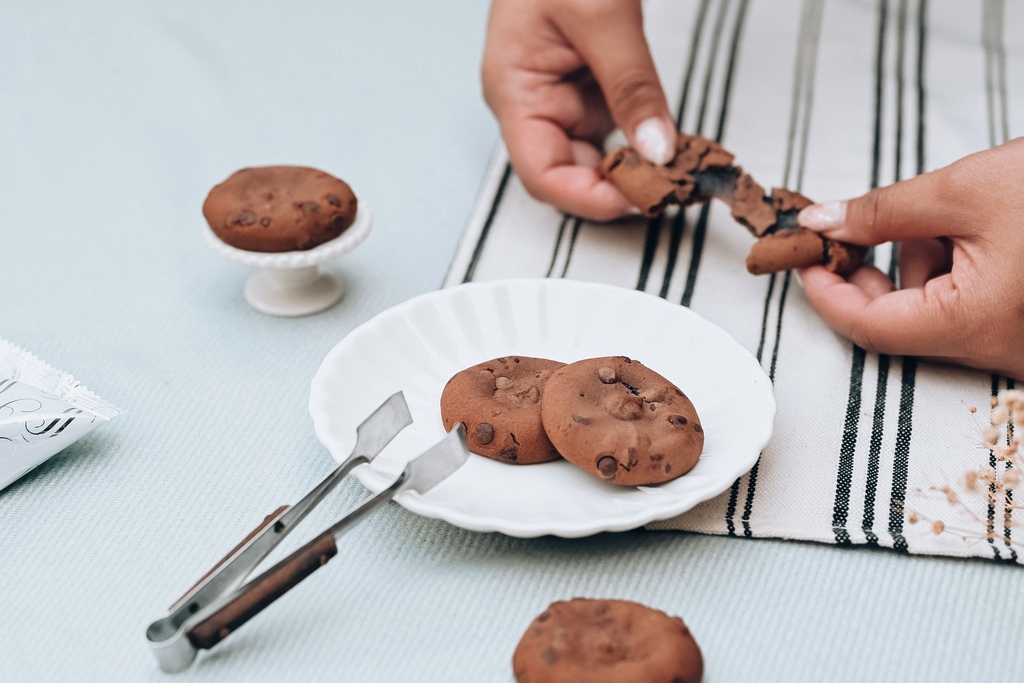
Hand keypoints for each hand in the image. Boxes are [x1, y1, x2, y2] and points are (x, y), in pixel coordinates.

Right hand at [481, 0, 674, 220]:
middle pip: (569, 173)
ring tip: (679, 169)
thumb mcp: (603, 15)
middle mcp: (532, 102)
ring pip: (596, 156)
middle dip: (618, 186)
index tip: (640, 199)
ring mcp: (560, 95)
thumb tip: (657, 150)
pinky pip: (613, 128)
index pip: (542, 174)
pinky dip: (642, 140)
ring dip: (635, 167)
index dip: (588, 198)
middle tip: (672, 188)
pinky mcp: (587, 84)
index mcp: (514, 89)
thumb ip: (632, 85)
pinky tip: (670, 144)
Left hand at [797, 137, 1023, 379]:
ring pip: (931, 315)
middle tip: (852, 232)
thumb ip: (883, 212)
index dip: (824, 292)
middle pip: (896, 325)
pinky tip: (969, 231)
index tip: (804, 258)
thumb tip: (822, 223)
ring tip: (942, 215)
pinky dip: (950, 273)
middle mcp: (998, 350)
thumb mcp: (966, 189)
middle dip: (868, 276)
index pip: (867, 328)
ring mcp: (1017, 347)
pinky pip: (965, 312)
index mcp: (974, 323)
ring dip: (916, 265)